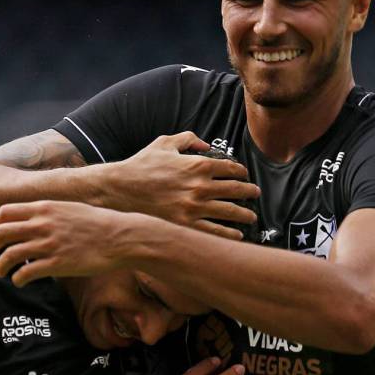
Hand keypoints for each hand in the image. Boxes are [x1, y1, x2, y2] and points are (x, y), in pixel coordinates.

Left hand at [0, 200, 141, 284]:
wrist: (119, 237)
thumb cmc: (98, 223)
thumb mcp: (69, 207)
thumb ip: (48, 211)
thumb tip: (34, 217)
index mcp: (44, 208)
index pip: (4, 212)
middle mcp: (42, 224)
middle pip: (1, 233)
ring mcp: (48, 245)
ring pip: (9, 255)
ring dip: (1, 265)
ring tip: (2, 271)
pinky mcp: (56, 264)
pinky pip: (25, 273)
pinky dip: (17, 279)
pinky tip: (20, 281)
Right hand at [107, 132, 259, 239]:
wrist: (118, 190)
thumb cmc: (140, 166)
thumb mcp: (164, 143)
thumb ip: (187, 139)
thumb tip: (204, 144)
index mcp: (197, 165)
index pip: (231, 168)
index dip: (242, 172)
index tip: (245, 176)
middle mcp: (199, 186)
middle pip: (237, 190)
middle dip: (250, 192)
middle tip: (256, 195)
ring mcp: (193, 208)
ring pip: (230, 212)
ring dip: (245, 215)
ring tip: (251, 217)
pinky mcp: (185, 225)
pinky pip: (215, 232)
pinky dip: (230, 235)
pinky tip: (237, 235)